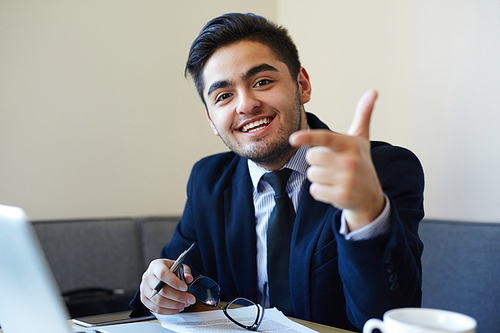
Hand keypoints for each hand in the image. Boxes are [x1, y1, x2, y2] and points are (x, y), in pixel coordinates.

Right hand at [139, 259, 195, 314]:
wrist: (159, 274)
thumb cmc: (169, 270)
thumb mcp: (179, 266)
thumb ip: (185, 272)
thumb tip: (188, 279)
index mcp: (156, 266)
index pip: (163, 274)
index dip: (174, 282)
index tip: (185, 287)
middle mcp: (147, 277)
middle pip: (162, 290)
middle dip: (179, 297)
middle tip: (190, 299)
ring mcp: (144, 289)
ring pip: (159, 301)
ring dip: (174, 305)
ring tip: (185, 304)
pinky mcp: (144, 299)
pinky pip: (156, 309)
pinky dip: (169, 311)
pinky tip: (178, 308)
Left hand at [289, 90, 384, 230]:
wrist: (371, 196)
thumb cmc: (361, 163)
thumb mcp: (362, 139)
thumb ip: (363, 115)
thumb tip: (373, 91)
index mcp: (351, 144)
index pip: (326, 138)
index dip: (308, 138)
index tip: (293, 138)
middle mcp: (350, 161)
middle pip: (312, 156)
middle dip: (316, 161)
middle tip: (332, 165)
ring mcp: (346, 180)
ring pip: (311, 174)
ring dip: (318, 177)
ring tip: (334, 178)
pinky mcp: (341, 196)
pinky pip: (315, 190)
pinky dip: (320, 191)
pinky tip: (334, 190)